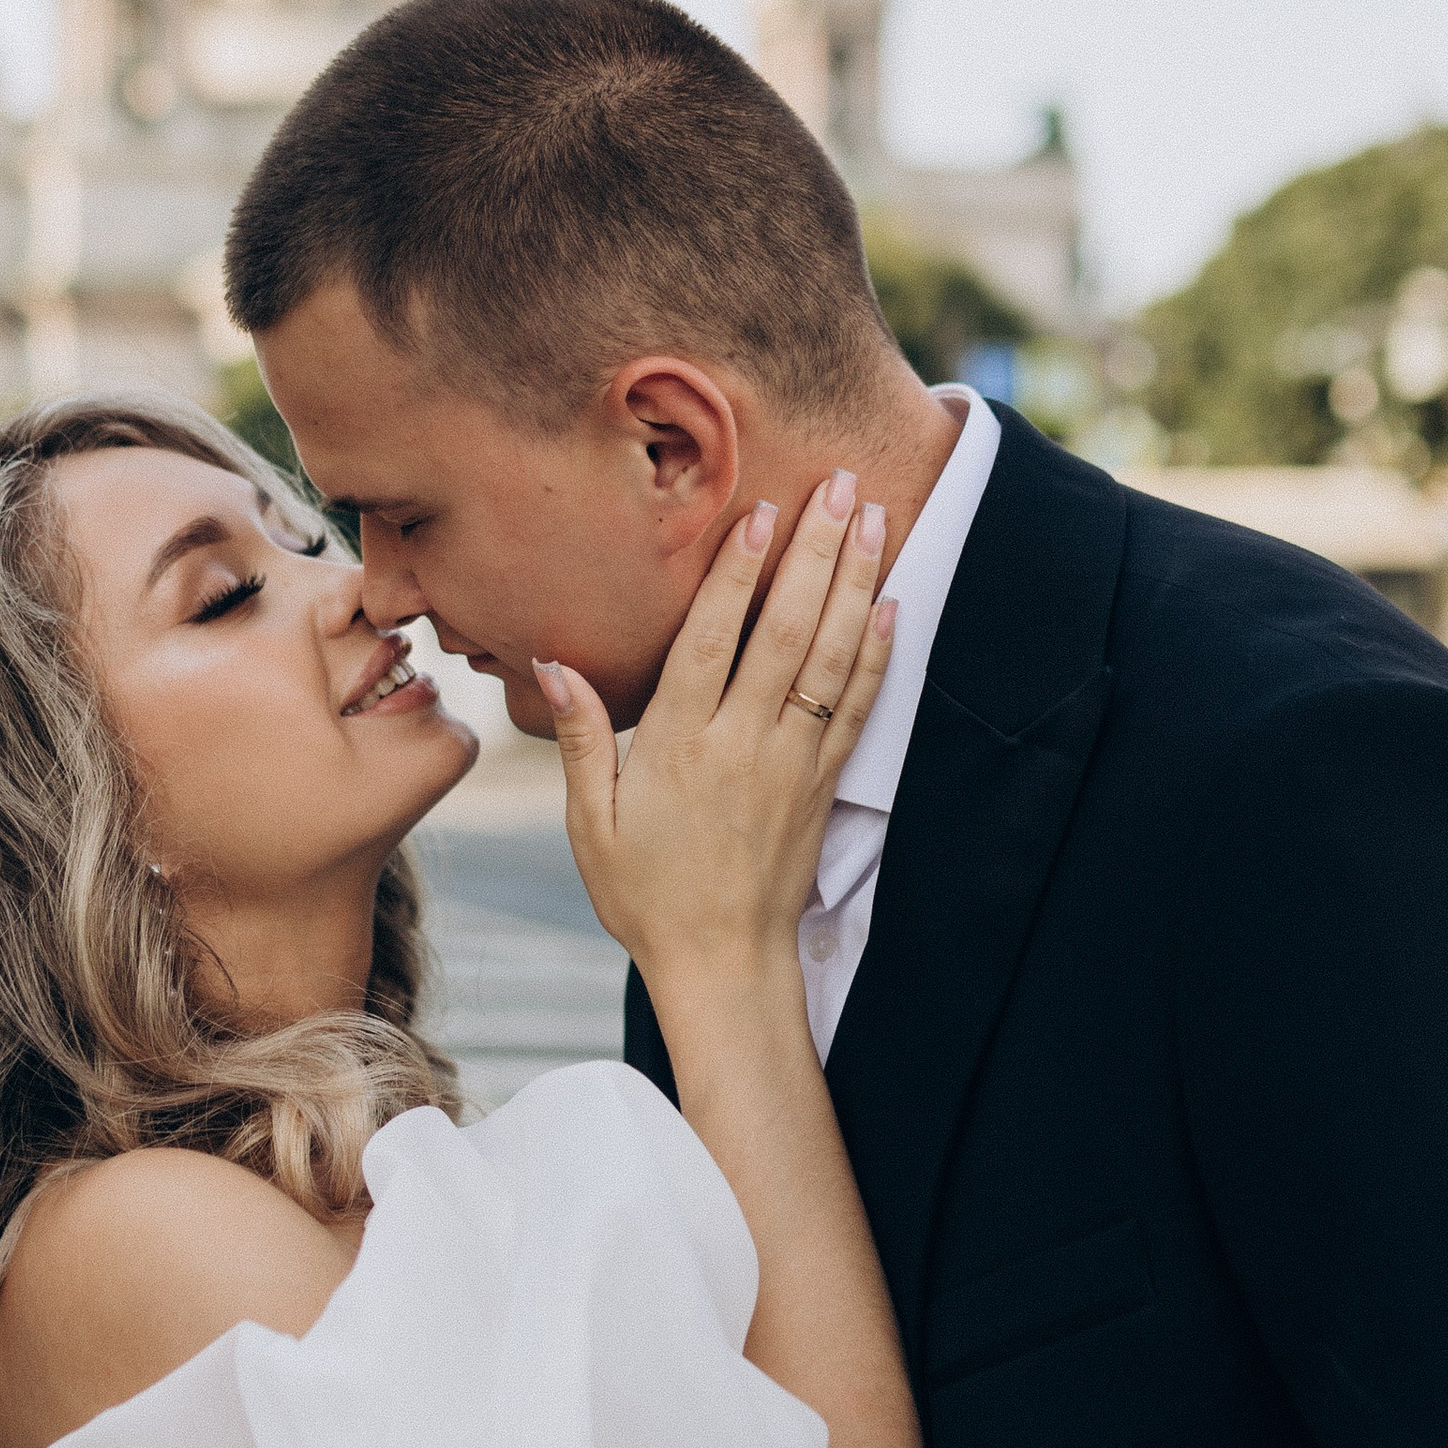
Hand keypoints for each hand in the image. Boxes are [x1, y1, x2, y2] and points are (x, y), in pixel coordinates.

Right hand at [534, 476, 893, 997]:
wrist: (722, 964)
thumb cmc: (645, 893)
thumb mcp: (591, 821)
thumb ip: (579, 737)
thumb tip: (555, 664)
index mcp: (680, 746)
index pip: (712, 640)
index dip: (738, 573)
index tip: (761, 512)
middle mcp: (745, 745)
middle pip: (788, 631)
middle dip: (816, 551)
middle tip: (838, 483)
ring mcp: (793, 762)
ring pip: (833, 658)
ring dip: (857, 582)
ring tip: (875, 517)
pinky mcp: (825, 783)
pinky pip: (859, 707)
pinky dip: (880, 653)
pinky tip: (893, 604)